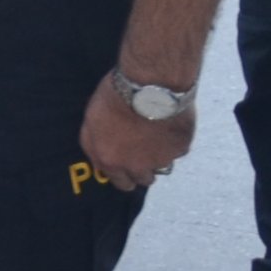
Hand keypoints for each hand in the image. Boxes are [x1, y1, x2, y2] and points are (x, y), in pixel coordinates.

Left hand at [80, 72, 196, 191]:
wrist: (150, 86)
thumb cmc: (115, 99)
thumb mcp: (90, 122)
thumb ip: (94, 145)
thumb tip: (99, 158)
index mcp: (111, 161)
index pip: (121, 183)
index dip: (124, 176)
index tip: (127, 168)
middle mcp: (137, 166)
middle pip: (144, 179)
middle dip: (143, 169)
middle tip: (143, 151)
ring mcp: (161, 159)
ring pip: (163, 166)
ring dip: (160, 156)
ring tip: (156, 136)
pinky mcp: (180, 148)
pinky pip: (178, 150)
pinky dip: (174, 141)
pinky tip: (169, 124)